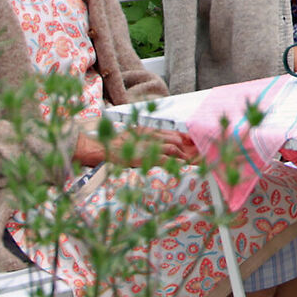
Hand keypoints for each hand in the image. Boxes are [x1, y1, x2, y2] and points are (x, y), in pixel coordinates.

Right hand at [75, 123, 195, 167]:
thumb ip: (147, 137)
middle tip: (194, 156)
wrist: (102, 149)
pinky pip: (165, 159)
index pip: (173, 132)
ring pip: (173, 147)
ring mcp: (149, 145)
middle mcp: (151, 135)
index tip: (192, 145)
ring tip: (187, 163)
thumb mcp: (133, 135)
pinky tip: (181, 167)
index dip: (185, 139)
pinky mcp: (145, 156)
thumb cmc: (115, 144)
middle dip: (186, 148)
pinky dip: (175, 163)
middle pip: (176, 139)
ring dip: (182, 156)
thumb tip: (162, 143)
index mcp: (149, 129)